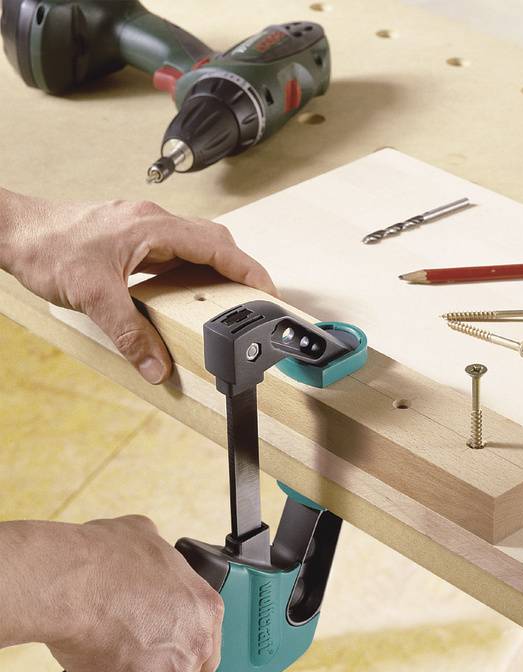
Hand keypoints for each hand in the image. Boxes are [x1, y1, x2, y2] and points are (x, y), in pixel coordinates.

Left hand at [0, 190, 276, 383]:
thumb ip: (130, 334)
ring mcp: (142, 229)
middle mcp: (152, 223)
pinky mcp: (130, 239)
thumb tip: (157, 366)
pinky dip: (188, 274)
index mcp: (153, 228)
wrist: (14, 232)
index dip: (248, 270)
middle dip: (238, 271)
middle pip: (214, 242)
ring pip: (194, 246)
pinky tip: (183, 295)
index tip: (267, 292)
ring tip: (224, 303)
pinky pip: (173, 253)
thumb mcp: (93, 296)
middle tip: (252, 301)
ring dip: (213, 272)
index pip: (217, 246)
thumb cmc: (46, 247)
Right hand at [1, 515, 222, 671]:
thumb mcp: (143, 534)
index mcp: (204, 607)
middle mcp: (195, 644)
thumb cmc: (103, 556)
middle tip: (127, 666)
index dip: (180, 645)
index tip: (157, 648)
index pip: (205, 639)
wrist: (73, 580)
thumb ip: (157, 554)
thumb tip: (148, 555)